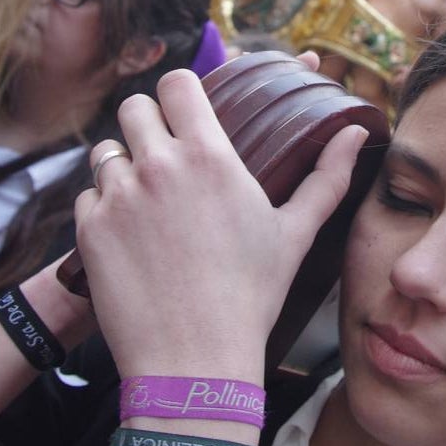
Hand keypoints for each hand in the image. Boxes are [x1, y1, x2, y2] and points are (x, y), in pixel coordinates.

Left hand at [74, 70, 366, 378]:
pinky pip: (87, 195)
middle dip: (148, 124)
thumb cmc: (251, 297)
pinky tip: (129, 237)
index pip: (177, 83)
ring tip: (146, 201)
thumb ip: (328, 175)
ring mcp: (118, 196)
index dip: (180, 92)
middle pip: (134, 107)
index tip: (187, 109)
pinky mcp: (89, 229)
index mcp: (210, 156)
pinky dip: (103, 208)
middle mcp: (159, 166)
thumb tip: (358, 131)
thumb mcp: (295, 233)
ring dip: (123, 166)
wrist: (193, 362)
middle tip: (166, 155)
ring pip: (106, 151)